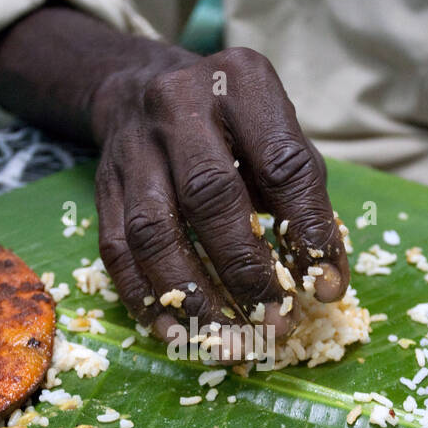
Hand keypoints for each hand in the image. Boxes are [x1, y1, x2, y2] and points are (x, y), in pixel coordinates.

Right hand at [90, 47, 348, 361]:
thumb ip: (304, 202)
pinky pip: (117, 250)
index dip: (306, 231)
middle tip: (273, 325)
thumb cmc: (232, 128)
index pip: (282, 164)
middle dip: (244, 271)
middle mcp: (180, 106)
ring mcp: (134, 147)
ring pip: (155, 230)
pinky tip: (175, 333)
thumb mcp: (277, 139)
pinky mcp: (104, 186)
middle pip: (210, 197)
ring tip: (227, 341)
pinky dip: (146, 298)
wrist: (141, 88)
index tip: (322, 289)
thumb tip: (324, 284)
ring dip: (192, 296)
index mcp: (243, 86)